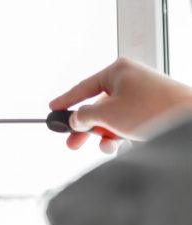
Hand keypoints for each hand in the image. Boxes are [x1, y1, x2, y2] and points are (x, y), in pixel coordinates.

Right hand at [49, 58, 191, 152]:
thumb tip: (75, 119)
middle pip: (97, 106)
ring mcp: (140, 95)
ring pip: (111, 118)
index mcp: (117, 71)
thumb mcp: (107, 114)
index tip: (53, 109)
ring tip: (105, 146)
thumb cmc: (153, 109)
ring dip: (104, 135)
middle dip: (85, 127)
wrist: (189, 119)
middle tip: (72, 142)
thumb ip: (84, 116)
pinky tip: (119, 144)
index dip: (66, 100)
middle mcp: (129, 81)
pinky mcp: (149, 110)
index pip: (83, 87)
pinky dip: (119, 135)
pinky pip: (125, 124)